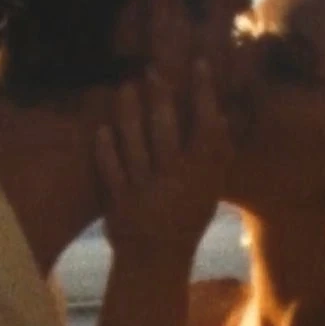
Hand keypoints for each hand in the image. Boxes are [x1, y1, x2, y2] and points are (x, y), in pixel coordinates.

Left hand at [95, 60, 231, 259]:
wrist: (158, 260)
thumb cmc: (186, 218)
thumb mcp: (209, 190)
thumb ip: (215, 155)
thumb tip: (220, 115)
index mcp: (202, 174)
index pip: (207, 125)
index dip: (203, 93)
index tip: (199, 64)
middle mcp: (175, 179)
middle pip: (165, 129)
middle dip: (159, 95)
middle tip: (151, 69)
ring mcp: (145, 190)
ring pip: (134, 144)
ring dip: (128, 113)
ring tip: (125, 89)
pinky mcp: (119, 201)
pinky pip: (111, 169)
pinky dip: (106, 148)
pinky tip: (104, 128)